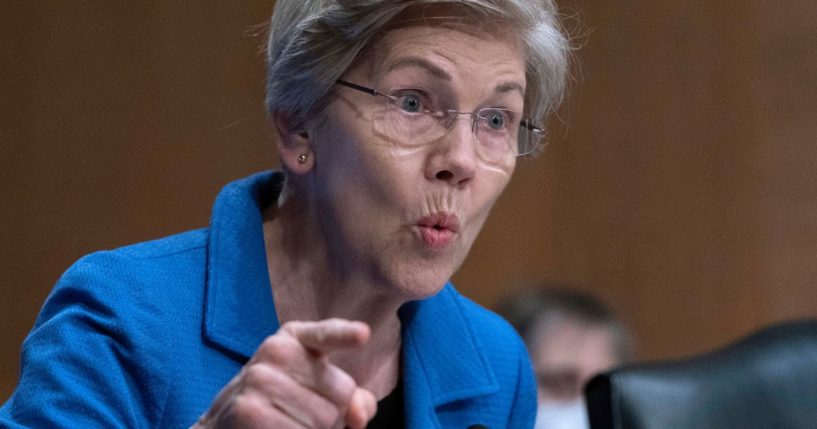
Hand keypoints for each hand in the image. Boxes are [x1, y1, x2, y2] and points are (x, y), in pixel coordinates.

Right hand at [193, 318, 377, 428]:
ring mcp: (260, 380)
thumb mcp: (312, 388)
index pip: (324, 335)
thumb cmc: (278, 405)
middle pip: (340, 395)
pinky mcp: (249, 411)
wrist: (222, 423)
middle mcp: (275, 352)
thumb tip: (359, 413)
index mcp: (294, 339)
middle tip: (298, 414)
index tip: (363, 334)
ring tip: (286, 423)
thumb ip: (347, 396)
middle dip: (332, 414)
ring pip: (323, 420)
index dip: (344, 335)